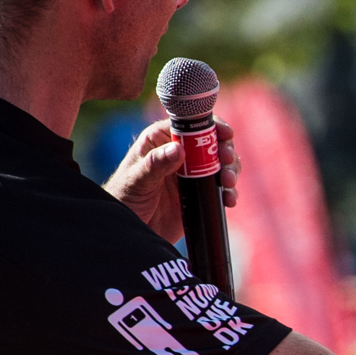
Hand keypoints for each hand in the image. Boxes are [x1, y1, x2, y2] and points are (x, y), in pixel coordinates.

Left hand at [103, 116, 237, 240]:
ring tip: (228, 183)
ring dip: (231, 171)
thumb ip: (156, 164)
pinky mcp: (200, 193)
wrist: (128, 228)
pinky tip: (229, 199)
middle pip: (211, 143)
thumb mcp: (137, 180)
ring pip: (220, 165)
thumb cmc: (124, 198)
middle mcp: (179, 154)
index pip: (189, 126)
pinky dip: (229, 192)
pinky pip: (221, 188)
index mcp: (160, 141)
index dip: (211, 126)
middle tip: (228, 160)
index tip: (225, 134)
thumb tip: (178, 148)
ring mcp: (192, 174)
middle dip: (225, 150)